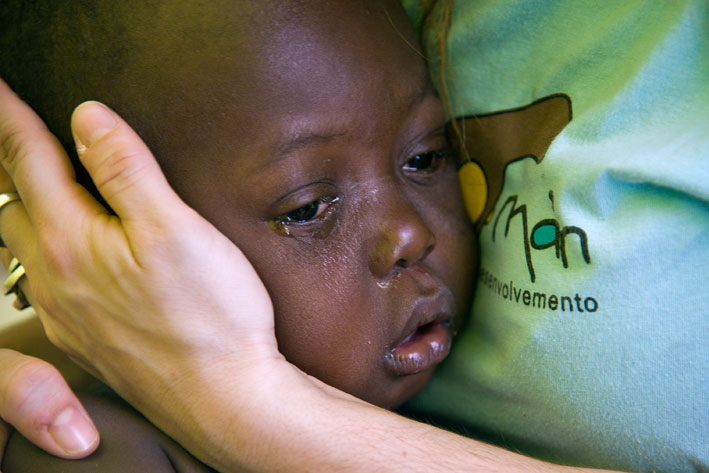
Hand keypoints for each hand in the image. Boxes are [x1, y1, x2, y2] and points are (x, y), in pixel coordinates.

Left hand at [0, 78, 281, 467]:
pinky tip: (68, 256)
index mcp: (73, 240)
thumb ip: (126, 171)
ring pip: (23, 247)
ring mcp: (67, 312)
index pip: (28, 159)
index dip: (10, 115)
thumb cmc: (211, 317)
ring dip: (23, 208)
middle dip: (8, 161)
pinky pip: (45, 284)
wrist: (224, 399)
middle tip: (13, 133)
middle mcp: (55, 277)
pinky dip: (45, 253)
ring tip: (34, 186)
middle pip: (12, 203)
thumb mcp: (175, 230)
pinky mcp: (86, 337)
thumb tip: (88, 119)